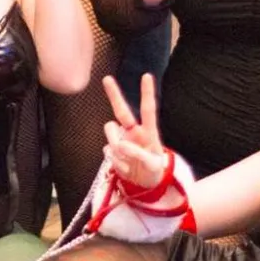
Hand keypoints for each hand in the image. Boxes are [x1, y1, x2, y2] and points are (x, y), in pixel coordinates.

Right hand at [101, 74, 167, 191]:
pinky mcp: (113, 150)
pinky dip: (115, 162)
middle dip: (114, 94)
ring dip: (115, 145)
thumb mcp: (152, 165)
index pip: (147, 110)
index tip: (146, 76)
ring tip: (128, 162)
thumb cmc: (153, 170)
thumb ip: (138, 154)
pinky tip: (125, 168)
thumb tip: (120, 146)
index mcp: (148, 132)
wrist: (145, 184)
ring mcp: (122, 139)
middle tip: (106, 78)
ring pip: (110, 131)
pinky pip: (107, 151)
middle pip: (122, 110)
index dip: (147, 93)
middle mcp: (133, 132)